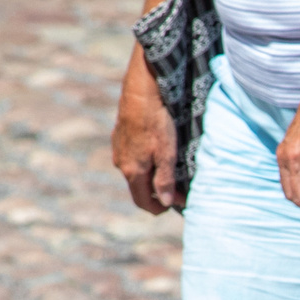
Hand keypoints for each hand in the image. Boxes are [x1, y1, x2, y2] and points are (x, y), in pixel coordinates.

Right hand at [112, 63, 180, 213]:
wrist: (141, 91)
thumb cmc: (156, 123)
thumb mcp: (167, 155)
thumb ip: (165, 181)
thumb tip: (167, 203)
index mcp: (132, 171)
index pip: (143, 202)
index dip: (161, 208)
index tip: (179, 204)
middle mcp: (121, 162)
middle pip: (140, 188)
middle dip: (159, 193)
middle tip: (181, 189)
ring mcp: (118, 148)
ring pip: (136, 171)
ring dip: (153, 176)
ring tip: (173, 171)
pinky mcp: (120, 135)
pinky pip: (133, 156)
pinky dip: (147, 162)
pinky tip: (160, 152)